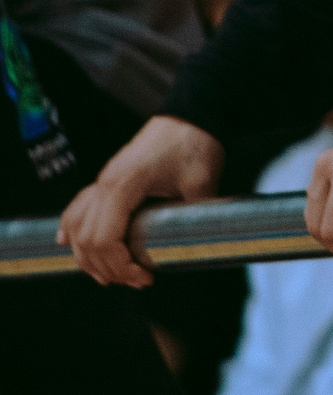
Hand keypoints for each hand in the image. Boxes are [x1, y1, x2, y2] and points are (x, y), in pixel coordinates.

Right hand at [59, 116, 223, 287]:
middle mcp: (103, 184)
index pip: (104, 239)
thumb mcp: (201, 181)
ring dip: (89, 256)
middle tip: (138, 281)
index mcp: (123, 185)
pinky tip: (69, 244)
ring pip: (76, 228)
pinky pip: (77, 208)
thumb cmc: (194, 143)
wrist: (191, 114)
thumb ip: (195, 214)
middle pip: (86, 240)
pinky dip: (72, 230)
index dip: (120, 266)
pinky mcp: (106, 179)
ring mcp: (102, 181)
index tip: (145, 277)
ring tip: (112, 275)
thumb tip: (198, 245)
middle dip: (108, 268)